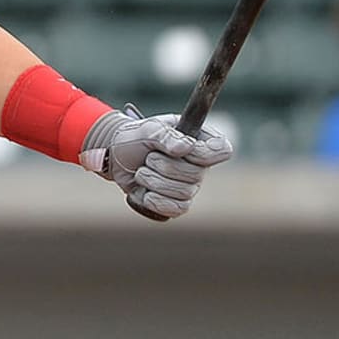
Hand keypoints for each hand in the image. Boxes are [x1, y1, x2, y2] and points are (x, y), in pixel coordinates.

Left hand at [79, 106, 231, 218]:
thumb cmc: (135, 138)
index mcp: (200, 140)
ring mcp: (190, 186)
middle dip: (163, 166)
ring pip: (183, 193)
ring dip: (153, 181)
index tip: (183, 149)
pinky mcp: (177, 203)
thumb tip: (185, 148)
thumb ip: (166, 135)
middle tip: (148, 157)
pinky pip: (176, 209)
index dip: (204, 153)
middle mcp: (200, 165)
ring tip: (142, 171)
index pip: (222, 150)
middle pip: (196, 175)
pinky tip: (144, 190)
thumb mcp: (147, 129)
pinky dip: (155, 199)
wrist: (116, 157)